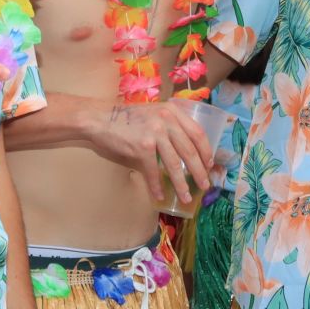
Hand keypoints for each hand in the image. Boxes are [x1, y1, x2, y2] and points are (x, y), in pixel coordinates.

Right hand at [93, 100, 216, 205]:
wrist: (100, 119)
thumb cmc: (127, 118)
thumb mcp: (154, 113)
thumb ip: (170, 125)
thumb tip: (186, 151)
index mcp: (173, 111)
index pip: (198, 133)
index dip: (206, 151)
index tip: (209, 165)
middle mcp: (167, 120)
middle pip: (190, 151)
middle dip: (200, 172)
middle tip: (205, 186)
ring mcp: (155, 134)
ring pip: (174, 164)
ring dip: (182, 184)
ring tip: (186, 197)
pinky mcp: (142, 147)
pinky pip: (154, 171)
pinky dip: (157, 185)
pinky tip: (160, 195)